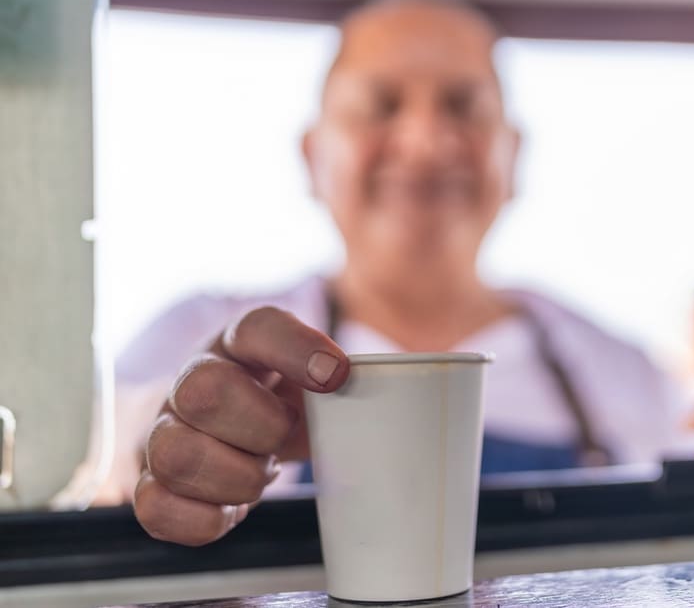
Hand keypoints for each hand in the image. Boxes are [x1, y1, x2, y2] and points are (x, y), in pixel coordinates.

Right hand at [134, 307, 348, 545]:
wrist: (256, 431)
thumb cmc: (294, 402)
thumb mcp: (324, 379)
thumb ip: (354, 379)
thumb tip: (389, 383)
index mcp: (243, 342)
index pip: (259, 327)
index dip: (297, 350)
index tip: (336, 376)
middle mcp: (193, 378)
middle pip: (203, 391)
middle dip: (262, 427)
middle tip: (285, 436)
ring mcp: (164, 430)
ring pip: (175, 453)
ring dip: (236, 477)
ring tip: (259, 473)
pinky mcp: (151, 482)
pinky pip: (153, 507)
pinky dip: (205, 518)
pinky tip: (232, 508)